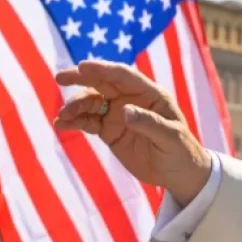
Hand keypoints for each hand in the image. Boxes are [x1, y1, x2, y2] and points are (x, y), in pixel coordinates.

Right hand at [54, 60, 212, 204]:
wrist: (178, 174)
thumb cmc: (181, 151)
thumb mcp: (170, 137)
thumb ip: (149, 123)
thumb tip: (124, 110)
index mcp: (150, 94)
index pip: (123, 76)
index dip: (103, 69)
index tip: (82, 67)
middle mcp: (131, 99)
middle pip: (102, 83)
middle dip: (81, 79)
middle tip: (60, 77)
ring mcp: (118, 115)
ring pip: (92, 103)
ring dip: (75, 106)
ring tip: (62, 116)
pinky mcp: (110, 131)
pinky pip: (89, 122)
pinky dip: (74, 122)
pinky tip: (62, 125)